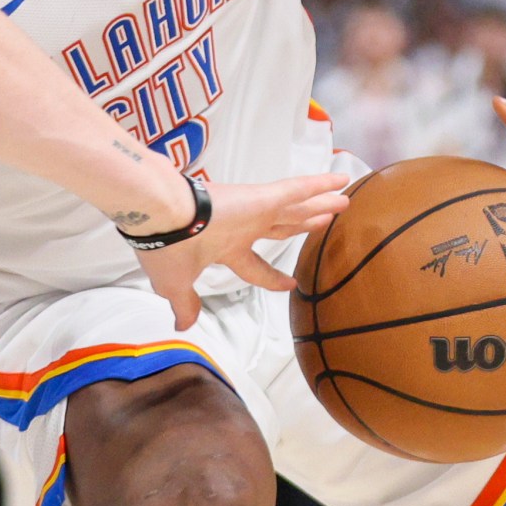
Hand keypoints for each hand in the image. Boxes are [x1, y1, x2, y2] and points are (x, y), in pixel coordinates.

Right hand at [130, 174, 350, 330]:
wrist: (161, 219)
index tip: (290, 282)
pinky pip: (297, 189)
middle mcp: (243, 228)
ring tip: (345, 199)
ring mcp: (254, 210)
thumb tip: (182, 326)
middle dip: (304, 226)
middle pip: (283, 227)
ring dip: (321, 205)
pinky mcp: (260, 197)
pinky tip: (341, 179)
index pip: (256, 266)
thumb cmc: (168, 250)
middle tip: (327, 222)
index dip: (274, 277)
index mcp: (225, 249)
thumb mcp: (175, 285)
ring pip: (296, 208)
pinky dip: (320, 184)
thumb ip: (185, 304)